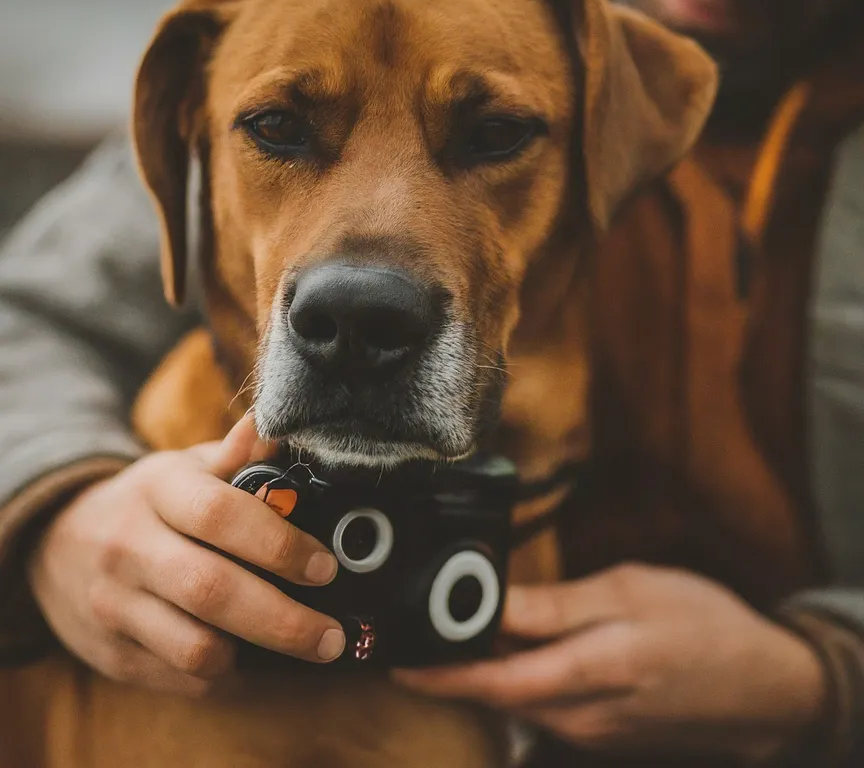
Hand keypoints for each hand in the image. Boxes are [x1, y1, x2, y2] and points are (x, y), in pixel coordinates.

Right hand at [27, 416, 344, 696]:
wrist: (57, 541)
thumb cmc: (150, 500)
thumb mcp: (186, 467)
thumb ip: (238, 454)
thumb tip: (280, 427)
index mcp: (158, 490)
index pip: (220, 515)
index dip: (279, 544)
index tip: (325, 567)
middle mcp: (130, 546)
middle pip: (212, 591)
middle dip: (284, 621)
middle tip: (332, 635)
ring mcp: (114, 604)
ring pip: (195, 647)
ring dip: (257, 653)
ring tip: (301, 644)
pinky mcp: (111, 653)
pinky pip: (180, 678)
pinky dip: (225, 674)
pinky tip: (251, 657)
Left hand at [394, 563, 826, 761]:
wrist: (765, 687)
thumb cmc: (703, 626)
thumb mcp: (630, 591)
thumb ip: (556, 604)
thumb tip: (494, 601)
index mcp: (587, 672)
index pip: (492, 680)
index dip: (438, 674)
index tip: (396, 661)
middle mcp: (581, 714)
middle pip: (497, 693)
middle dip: (451, 668)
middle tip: (418, 632)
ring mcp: (591, 729)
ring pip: (519, 700)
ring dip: (486, 669)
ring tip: (465, 627)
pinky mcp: (601, 730)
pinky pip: (545, 705)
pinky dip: (520, 677)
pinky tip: (522, 646)